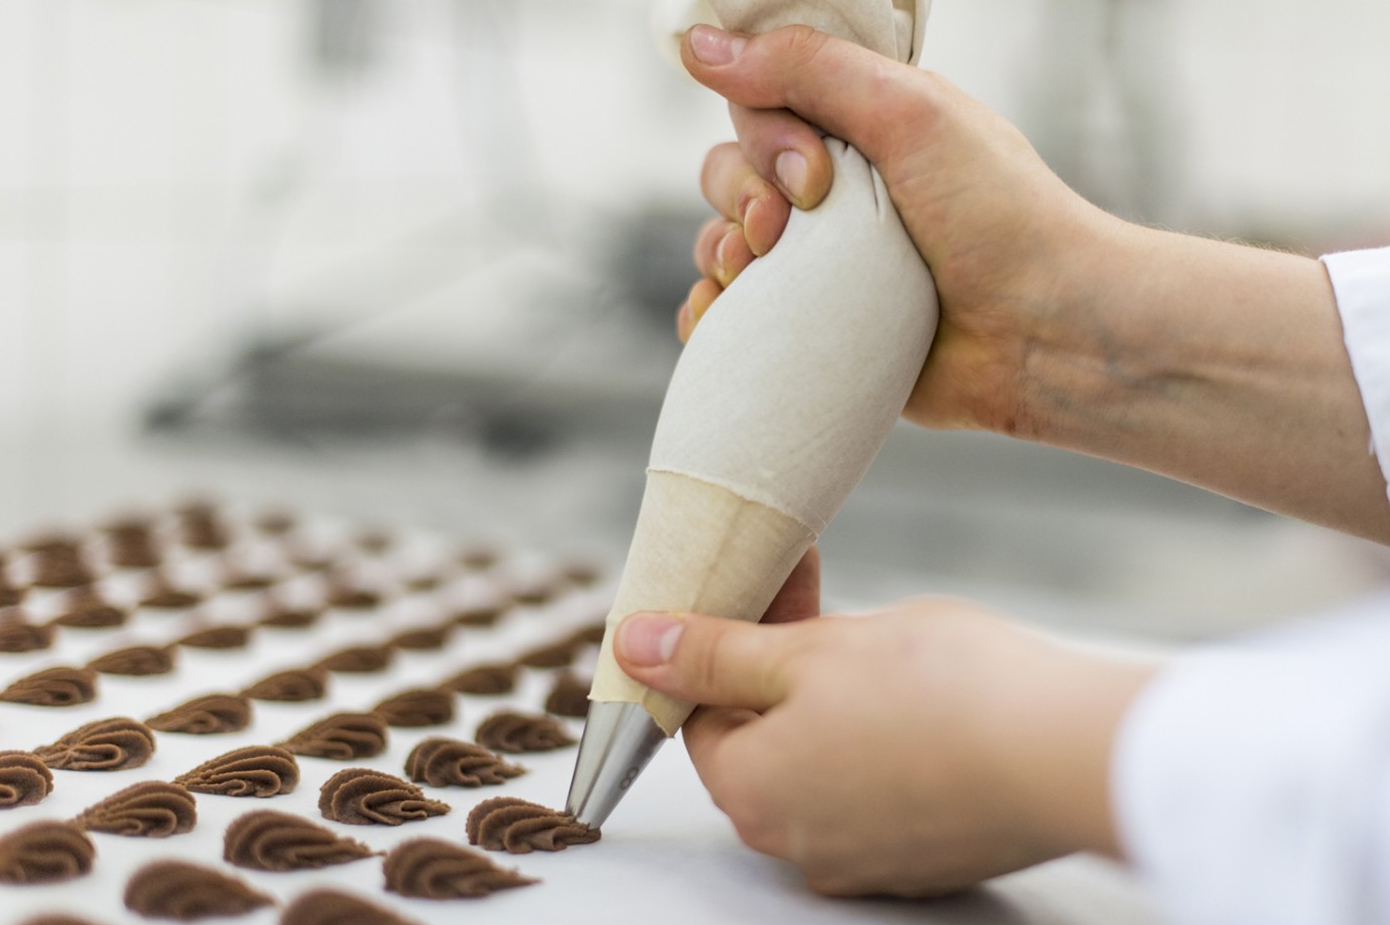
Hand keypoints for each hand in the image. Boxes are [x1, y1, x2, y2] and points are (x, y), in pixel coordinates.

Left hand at [614, 599, 1155, 896]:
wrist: (1067, 751)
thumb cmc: (936, 693)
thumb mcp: (806, 651)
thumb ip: (712, 654)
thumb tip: (634, 647)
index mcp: (753, 792)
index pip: (706, 714)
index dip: (736, 640)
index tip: (779, 591)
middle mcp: (799, 842)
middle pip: (766, 738)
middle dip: (789, 668)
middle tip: (833, 610)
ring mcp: (867, 858)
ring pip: (826, 761)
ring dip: (839, 701)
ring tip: (890, 650)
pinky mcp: (926, 855)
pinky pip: (882, 788)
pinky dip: (890, 741)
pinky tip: (930, 699)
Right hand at [676, 25, 1388, 541]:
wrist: (1045, 336)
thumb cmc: (1002, 220)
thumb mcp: (909, 113)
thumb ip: (806, 69)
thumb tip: (698, 44)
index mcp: (861, 131)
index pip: (761, 107)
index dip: (761, 138)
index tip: (810, 177)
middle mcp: (836, 196)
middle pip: (731, 173)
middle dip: (739, 198)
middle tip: (781, 232)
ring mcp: (823, 267)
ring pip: (724, 242)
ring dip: (719, 254)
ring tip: (755, 277)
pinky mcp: (817, 331)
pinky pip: (734, 319)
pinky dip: (712, 316)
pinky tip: (722, 319)